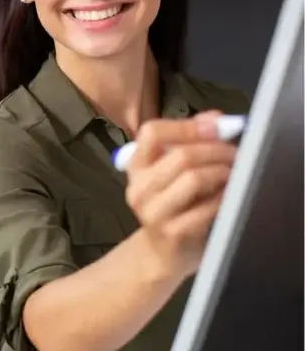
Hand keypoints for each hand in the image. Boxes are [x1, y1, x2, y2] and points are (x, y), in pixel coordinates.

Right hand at [124, 111, 237, 278]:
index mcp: (136, 166)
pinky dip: (224, 197)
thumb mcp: (172, 172)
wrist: (162, 254)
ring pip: (193, 178)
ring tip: (233, 174)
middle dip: (216, 150)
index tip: (216, 125)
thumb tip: (216, 119)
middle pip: (180, 155)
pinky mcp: (173, 232)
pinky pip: (207, 207)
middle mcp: (139, 187)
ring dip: (222, 172)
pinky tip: (228, 196)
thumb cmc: (172, 207)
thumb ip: (189, 142)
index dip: (186, 126)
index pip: (151, 132)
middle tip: (236, 153)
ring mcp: (153, 212)